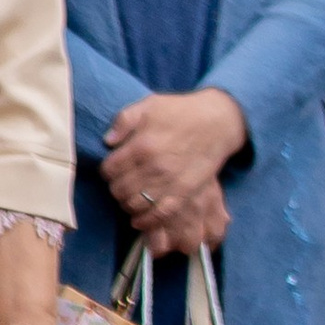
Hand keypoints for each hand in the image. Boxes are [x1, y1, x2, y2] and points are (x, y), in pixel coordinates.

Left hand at [102, 88, 245, 238]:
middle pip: (119, 190)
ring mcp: (169, 182)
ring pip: (134, 205)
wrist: (217, 122)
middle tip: (122, 181)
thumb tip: (108, 141)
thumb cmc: (180, 111)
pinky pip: (158, 215)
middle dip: (116, 187)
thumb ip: (124, 120)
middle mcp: (153, 166)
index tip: (113, 167)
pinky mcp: (183, 194)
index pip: (109, 170)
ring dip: (127, 203)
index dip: (108, 170)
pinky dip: (145, 220)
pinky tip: (139, 218)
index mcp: (142, 144)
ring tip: (131, 195)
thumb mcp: (150, 104)